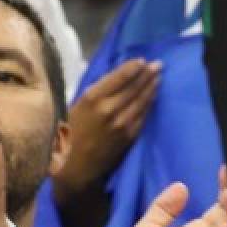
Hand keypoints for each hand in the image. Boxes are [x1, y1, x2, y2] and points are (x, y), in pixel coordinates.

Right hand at [62, 59, 161, 190]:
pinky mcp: (130, 135)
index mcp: (92, 99)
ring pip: (142, 99)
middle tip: (157, 64)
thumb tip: (114, 80)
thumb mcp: (74, 108)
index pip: (120, 77)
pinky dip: (149, 103)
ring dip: (152, 86)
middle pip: (134, 86)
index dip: (133, 67)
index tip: (142, 60)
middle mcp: (109, 108)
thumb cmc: (69, 135)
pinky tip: (153, 96)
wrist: (75, 167)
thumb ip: (94, 95)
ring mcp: (122, 123)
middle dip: (147, 74)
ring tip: (158, 77)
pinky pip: (143, 115)